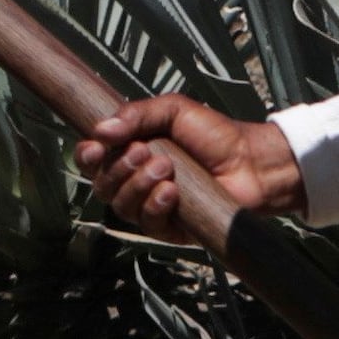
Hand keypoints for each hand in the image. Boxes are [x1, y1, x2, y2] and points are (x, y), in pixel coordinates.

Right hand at [72, 94, 299, 231]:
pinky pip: (148, 225)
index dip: (86, 157)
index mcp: (131, 151)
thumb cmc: (215, 135)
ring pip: (121, 206)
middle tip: (146, 152)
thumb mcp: (173, 110)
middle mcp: (136, 181)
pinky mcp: (171, 228)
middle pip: (101, 185)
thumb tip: (101, 130)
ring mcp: (152, 206)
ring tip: (166, 167)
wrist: (252, 162)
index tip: (94, 148)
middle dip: (118, 168)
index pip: (92, 160)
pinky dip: (155, 206)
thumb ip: (136, 114)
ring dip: (138, 185)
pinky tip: (172, 192)